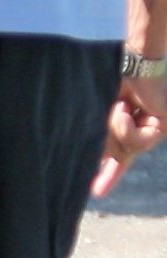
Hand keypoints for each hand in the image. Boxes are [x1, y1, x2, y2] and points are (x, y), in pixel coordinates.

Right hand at [94, 78, 166, 196]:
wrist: (131, 64)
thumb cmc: (112, 83)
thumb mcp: (102, 115)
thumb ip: (106, 136)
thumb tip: (107, 158)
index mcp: (123, 129)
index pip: (116, 158)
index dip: (107, 176)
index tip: (96, 193)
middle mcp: (138, 133)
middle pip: (119, 157)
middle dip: (109, 158)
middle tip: (103, 164)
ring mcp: (151, 132)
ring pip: (127, 149)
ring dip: (116, 128)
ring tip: (120, 106)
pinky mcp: (161, 127)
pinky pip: (136, 139)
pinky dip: (126, 123)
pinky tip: (127, 107)